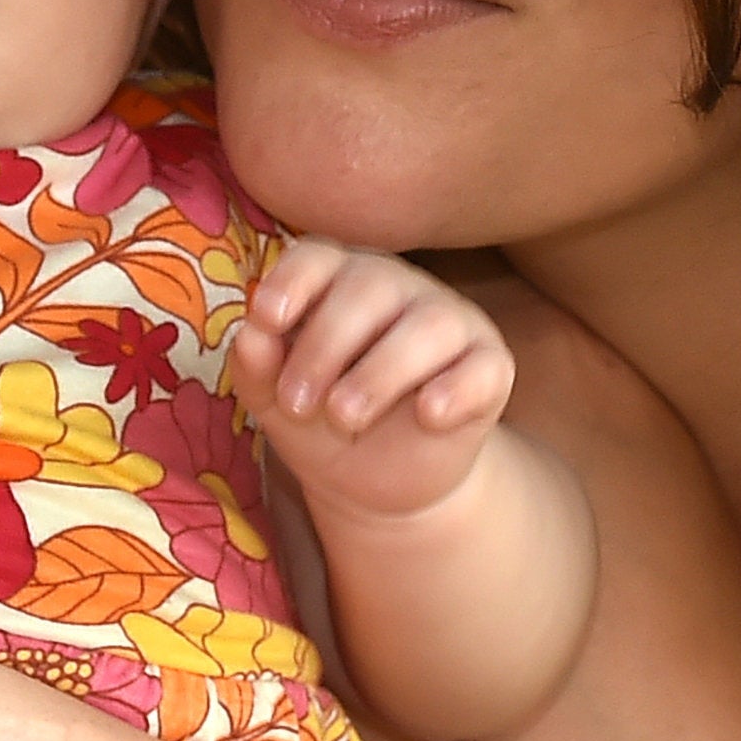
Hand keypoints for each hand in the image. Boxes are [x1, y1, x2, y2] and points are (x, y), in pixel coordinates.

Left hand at [232, 236, 518, 518]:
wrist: (377, 485)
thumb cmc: (321, 422)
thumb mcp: (276, 402)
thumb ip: (256, 367)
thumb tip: (250, 337)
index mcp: (340, 281)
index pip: (320, 255)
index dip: (293, 280)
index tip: (267, 319)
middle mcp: (399, 288)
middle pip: (370, 288)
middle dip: (325, 346)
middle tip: (297, 403)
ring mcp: (451, 323)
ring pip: (430, 323)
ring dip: (380, 372)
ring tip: (343, 416)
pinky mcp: (490, 368)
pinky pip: (484, 366)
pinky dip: (456, 387)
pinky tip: (429, 414)